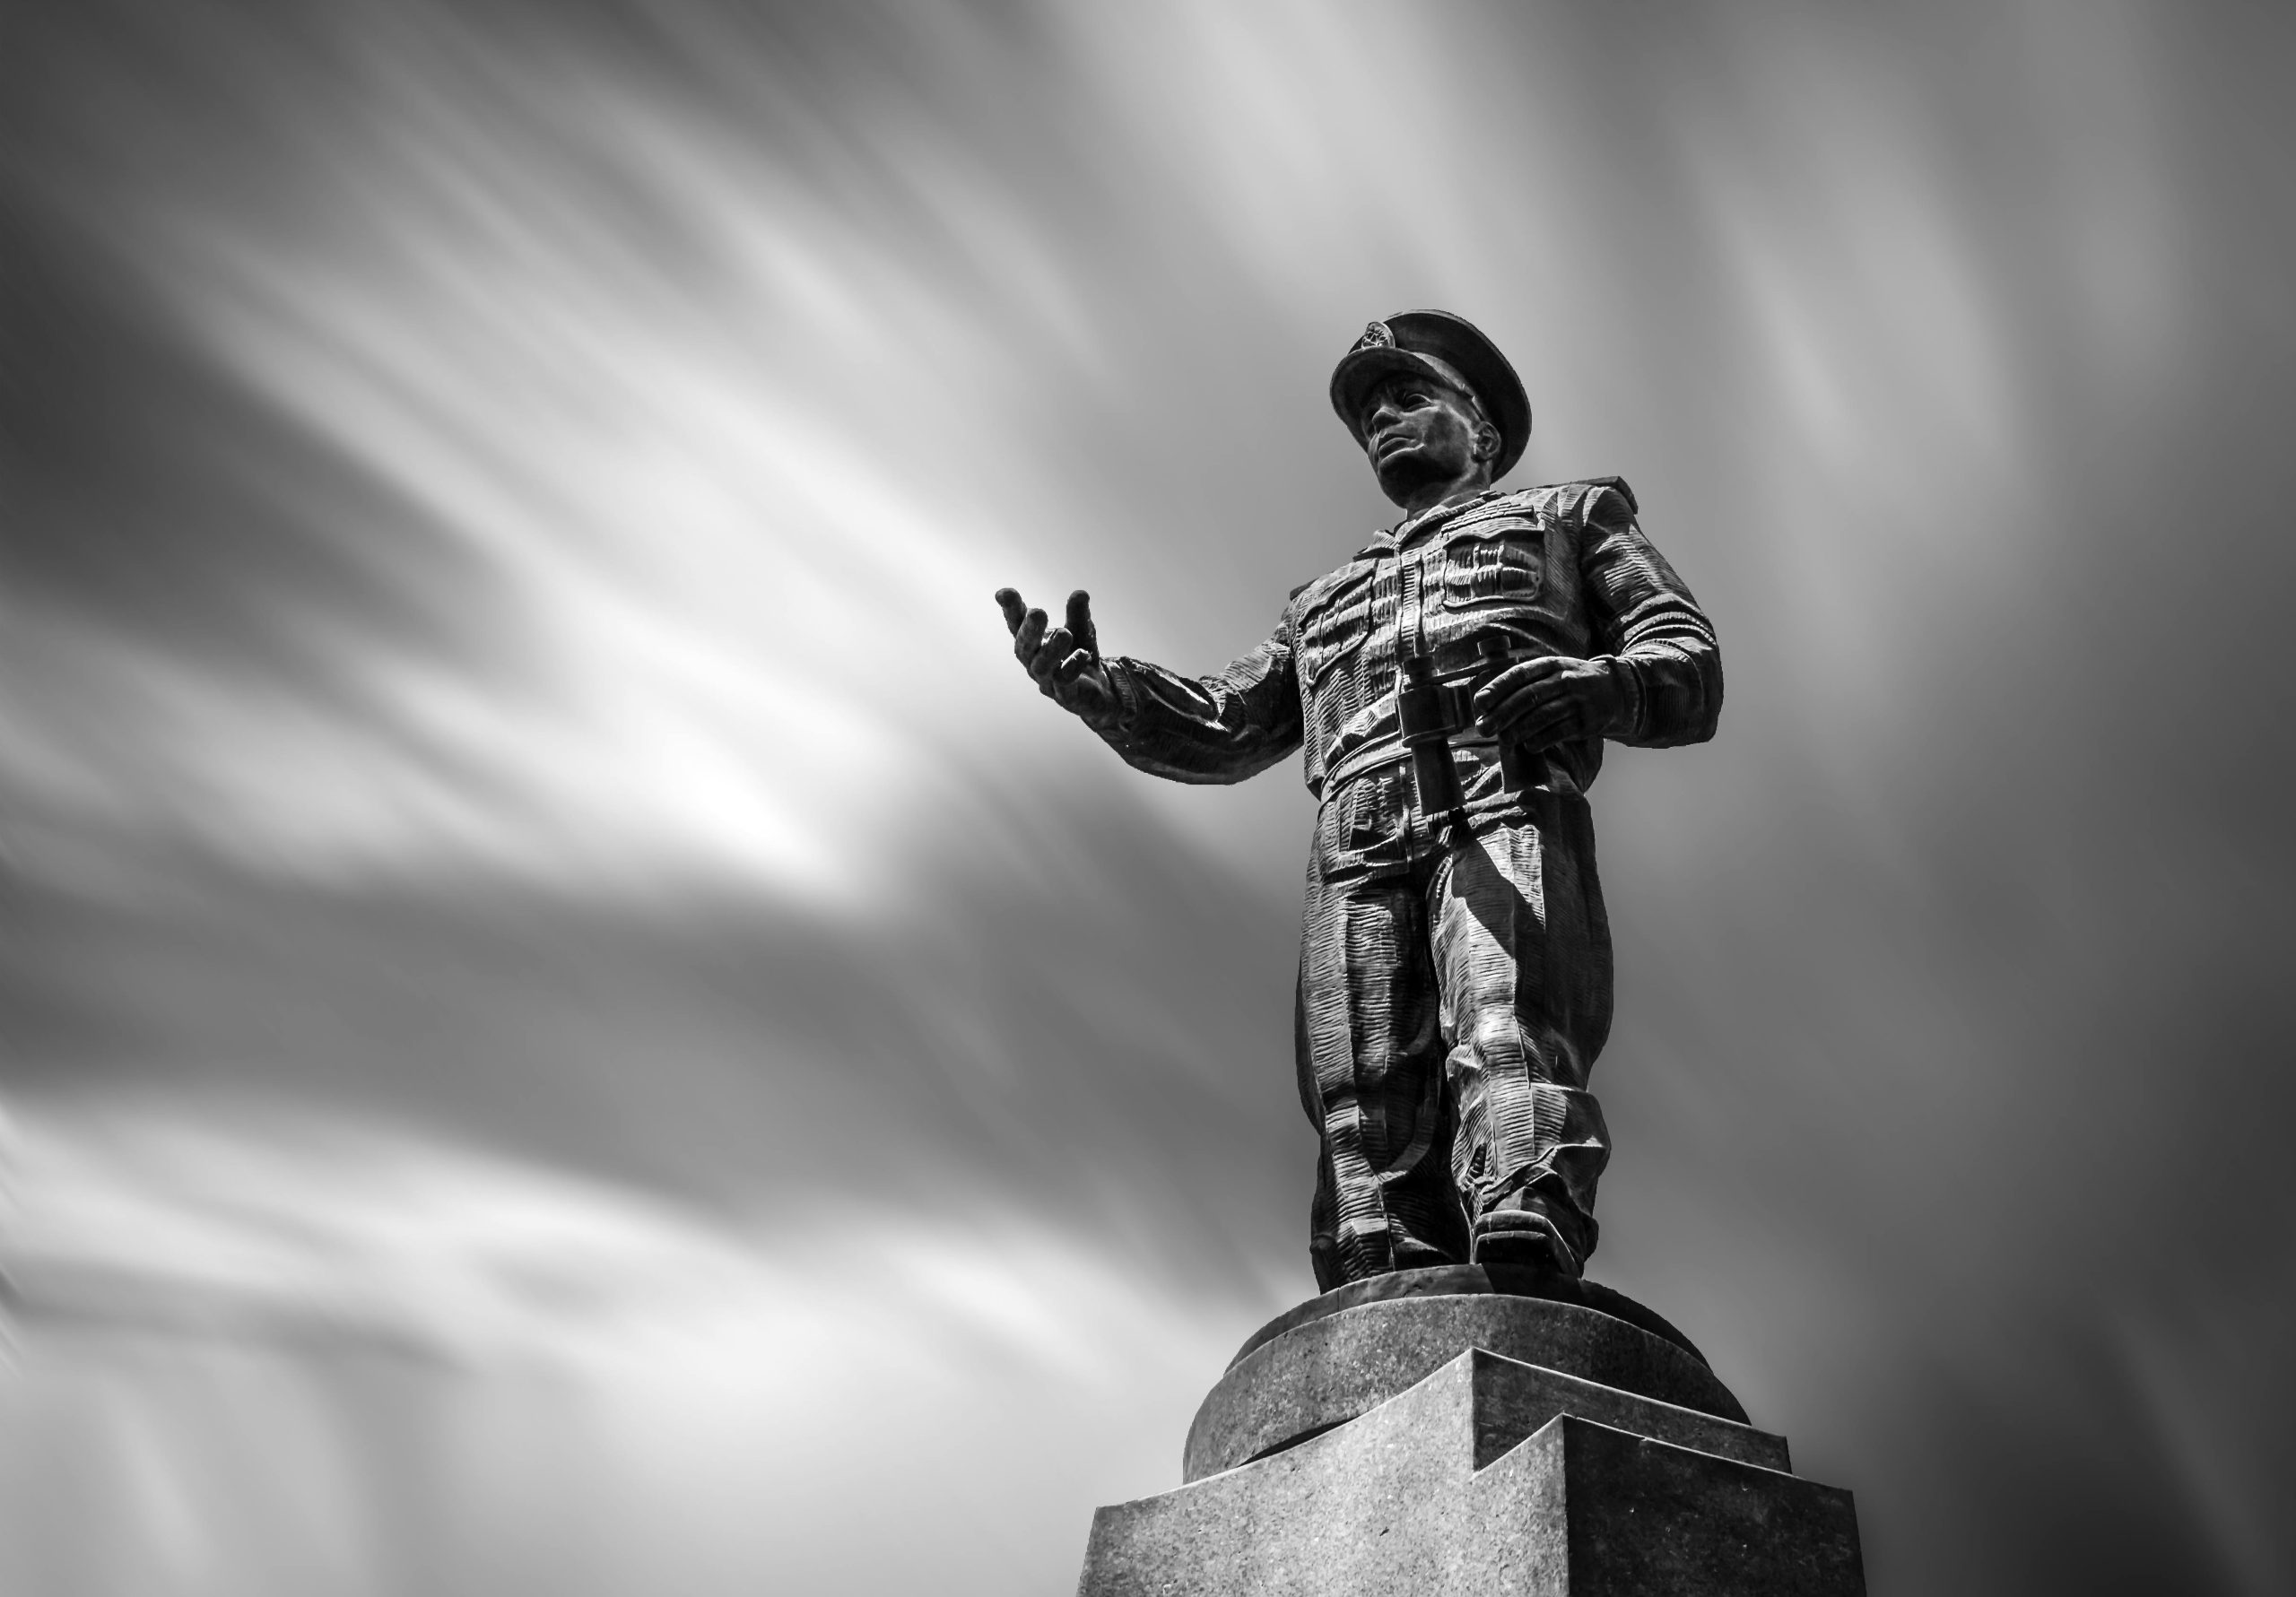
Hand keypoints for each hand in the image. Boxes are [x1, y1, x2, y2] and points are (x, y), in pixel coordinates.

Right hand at [996, 586, 1119, 726]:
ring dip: (1051, 649)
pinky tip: (1082, 655)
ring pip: (1041, 666)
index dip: (1010, 610)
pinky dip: (1072, 667)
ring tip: (1064, 633)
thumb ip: (1078, 614)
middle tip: (1037, 612)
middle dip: (1029, 630)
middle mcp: (1033, 661)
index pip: (1017, 625)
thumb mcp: (1081, 631)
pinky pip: (1064, 682)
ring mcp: (1047, 680)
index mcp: (1033, 642)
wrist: (1099, 690)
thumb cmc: (1079, 657)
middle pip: (1024, 647)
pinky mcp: (1065, 695)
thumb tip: (1081, 593)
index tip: (1003, 593)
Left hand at [1471, 655, 1625, 751]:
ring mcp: (1577, 701)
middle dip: (1502, 714)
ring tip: (1503, 740)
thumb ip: (1525, 684)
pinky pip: (1560, 732)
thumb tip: (1487, 705)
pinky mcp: (1587, 722)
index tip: (1479, 702)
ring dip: (1519, 730)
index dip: (1498, 688)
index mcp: (1551, 665)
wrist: (1615, 691)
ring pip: (1543, 716)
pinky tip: (1529, 746)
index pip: (1520, 674)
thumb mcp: (1553, 672)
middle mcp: (1564, 680)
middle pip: (1528, 697)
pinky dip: (1541, 740)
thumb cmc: (1571, 683)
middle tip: (1483, 728)